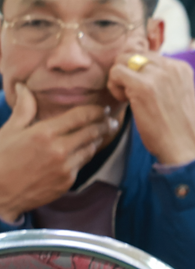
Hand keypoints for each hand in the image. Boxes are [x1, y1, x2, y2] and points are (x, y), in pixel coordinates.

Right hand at [0, 91, 119, 221]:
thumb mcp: (9, 131)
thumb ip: (24, 108)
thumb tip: (23, 86)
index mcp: (44, 133)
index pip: (82, 116)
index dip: (96, 110)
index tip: (103, 108)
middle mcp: (58, 149)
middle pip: (93, 131)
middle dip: (104, 124)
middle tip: (110, 120)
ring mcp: (65, 167)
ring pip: (91, 148)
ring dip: (97, 139)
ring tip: (101, 133)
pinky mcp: (67, 181)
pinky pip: (82, 164)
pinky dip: (84, 155)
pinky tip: (84, 151)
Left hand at [108, 53, 194, 168]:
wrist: (182, 145)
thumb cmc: (176, 126)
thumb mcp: (177, 93)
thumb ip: (164, 78)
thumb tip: (138, 69)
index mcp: (182, 67)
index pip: (149, 55)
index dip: (139, 72)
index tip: (143, 91)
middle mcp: (172, 66)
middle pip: (134, 53)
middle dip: (127, 71)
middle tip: (131, 92)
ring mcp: (158, 75)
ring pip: (123, 59)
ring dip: (119, 78)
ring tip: (127, 97)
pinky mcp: (143, 86)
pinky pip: (116, 72)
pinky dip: (114, 86)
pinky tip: (125, 101)